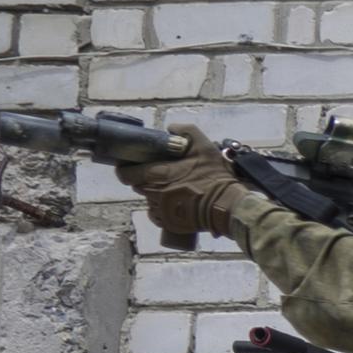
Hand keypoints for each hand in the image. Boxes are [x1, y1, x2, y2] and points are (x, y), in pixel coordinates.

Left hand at [114, 123, 243, 240]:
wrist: (228, 206)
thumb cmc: (215, 177)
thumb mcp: (204, 146)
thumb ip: (186, 131)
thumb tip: (171, 128)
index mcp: (158, 174)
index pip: (126, 173)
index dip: (124, 169)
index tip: (129, 166)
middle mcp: (154, 193)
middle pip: (138, 186)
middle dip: (144, 180)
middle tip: (158, 175)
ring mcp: (161, 210)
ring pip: (148, 200)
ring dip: (155, 194)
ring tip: (171, 190)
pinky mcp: (169, 223)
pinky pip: (156, 215)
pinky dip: (161, 209)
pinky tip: (174, 204)